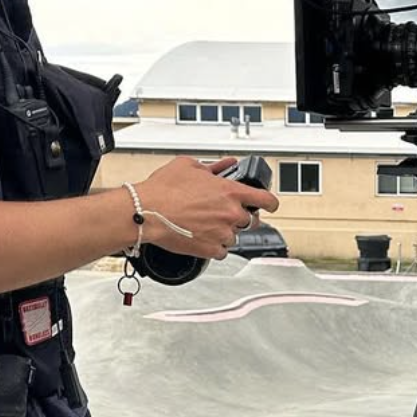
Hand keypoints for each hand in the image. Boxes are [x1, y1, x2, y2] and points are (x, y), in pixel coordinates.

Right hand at [135, 155, 279, 260]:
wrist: (145, 211)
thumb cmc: (163, 189)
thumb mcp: (189, 166)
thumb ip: (214, 166)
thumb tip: (227, 164)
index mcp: (230, 192)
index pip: (266, 199)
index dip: (271, 203)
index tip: (270, 205)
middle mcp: (231, 214)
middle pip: (250, 220)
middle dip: (239, 217)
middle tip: (222, 214)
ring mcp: (222, 234)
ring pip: (234, 236)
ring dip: (225, 232)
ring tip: (204, 224)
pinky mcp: (210, 250)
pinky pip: (222, 252)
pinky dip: (214, 246)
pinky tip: (202, 237)